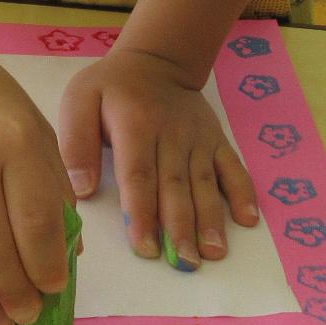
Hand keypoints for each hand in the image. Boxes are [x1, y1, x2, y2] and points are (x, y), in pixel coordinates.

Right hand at [0, 33, 72, 324]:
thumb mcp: (31, 125)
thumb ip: (52, 183)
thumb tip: (69, 251)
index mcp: (15, 140)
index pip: (37, 221)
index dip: (48, 265)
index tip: (54, 289)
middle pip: (0, 248)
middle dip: (19, 292)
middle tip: (29, 315)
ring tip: (2, 324)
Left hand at [58, 46, 256, 270]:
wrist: (156, 61)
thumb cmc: (111, 88)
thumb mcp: (81, 100)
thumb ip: (76, 143)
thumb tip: (81, 189)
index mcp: (135, 125)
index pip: (138, 175)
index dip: (142, 213)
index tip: (145, 248)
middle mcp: (171, 134)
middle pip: (175, 186)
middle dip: (180, 227)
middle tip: (183, 263)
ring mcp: (198, 138)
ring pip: (205, 183)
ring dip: (211, 219)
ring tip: (213, 253)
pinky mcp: (217, 140)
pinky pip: (233, 167)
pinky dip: (243, 193)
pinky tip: (249, 220)